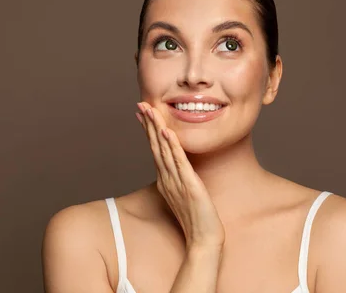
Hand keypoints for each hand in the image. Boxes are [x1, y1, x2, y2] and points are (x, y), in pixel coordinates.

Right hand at [136, 102, 224, 250]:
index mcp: (166, 179)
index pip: (155, 149)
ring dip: (157, 129)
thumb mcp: (184, 194)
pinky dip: (173, 146)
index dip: (149, 130)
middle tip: (141, 104)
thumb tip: (177, 168)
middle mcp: (168, 178)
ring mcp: (177, 182)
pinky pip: (179, 162)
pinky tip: (167, 132)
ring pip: (164, 150)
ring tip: (151, 110)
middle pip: (156, 146)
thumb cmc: (196, 219)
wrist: (204, 240)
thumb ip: (179, 179)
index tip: (143, 113)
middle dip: (149, 124)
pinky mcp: (189, 186)